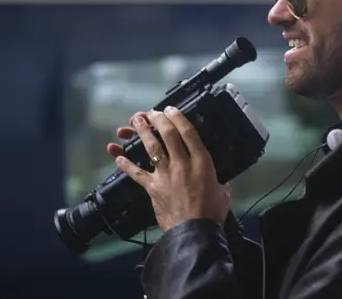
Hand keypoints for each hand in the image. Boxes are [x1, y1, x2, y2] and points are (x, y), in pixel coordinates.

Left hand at [106, 107, 230, 231]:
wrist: (194, 233)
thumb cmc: (211, 214)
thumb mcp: (223, 192)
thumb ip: (220, 183)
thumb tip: (220, 183)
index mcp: (202, 162)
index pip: (189, 132)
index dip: (178, 117)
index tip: (171, 109)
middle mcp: (182, 163)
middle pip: (168, 134)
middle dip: (158, 119)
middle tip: (153, 112)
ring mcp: (165, 175)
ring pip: (151, 147)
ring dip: (141, 132)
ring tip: (134, 121)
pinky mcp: (152, 188)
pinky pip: (136, 173)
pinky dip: (126, 164)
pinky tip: (118, 157)